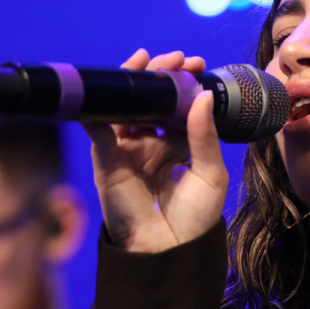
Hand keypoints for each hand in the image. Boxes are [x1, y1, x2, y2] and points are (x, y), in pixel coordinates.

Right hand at [83, 49, 227, 252]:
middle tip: (175, 58)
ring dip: (134, 83)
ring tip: (146, 62)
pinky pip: (99, 130)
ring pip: (125, 108)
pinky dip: (99, 110)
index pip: (178, 106)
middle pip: (151, 101)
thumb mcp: (210, 173)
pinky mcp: (106, 161)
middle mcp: (152, 144)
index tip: (196, 63)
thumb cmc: (195, 218)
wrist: (170, 250)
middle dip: (160, 75)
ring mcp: (128, 151)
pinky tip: (110, 91)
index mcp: (178, 146)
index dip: (184, 83)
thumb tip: (204, 96)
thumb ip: (205, 136)